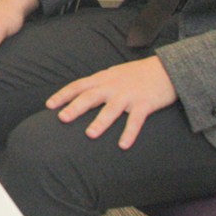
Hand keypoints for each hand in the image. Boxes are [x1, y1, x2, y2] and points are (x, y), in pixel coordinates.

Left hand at [47, 56, 178, 148]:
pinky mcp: (145, 104)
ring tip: (90, 134)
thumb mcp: (113, 74)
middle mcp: (113, 86)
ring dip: (100, 122)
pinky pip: (136, 121)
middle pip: (90, 97)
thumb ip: (98, 84)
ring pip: (111, 110)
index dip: (63, 95)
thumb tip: (79, 95)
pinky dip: (129, 133)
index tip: (49, 105)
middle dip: (75, 107)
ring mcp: (129, 95)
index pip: (78, 86)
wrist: (166, 69)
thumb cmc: (137, 74)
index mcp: (103, 79)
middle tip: (62, 118)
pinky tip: (123, 145)